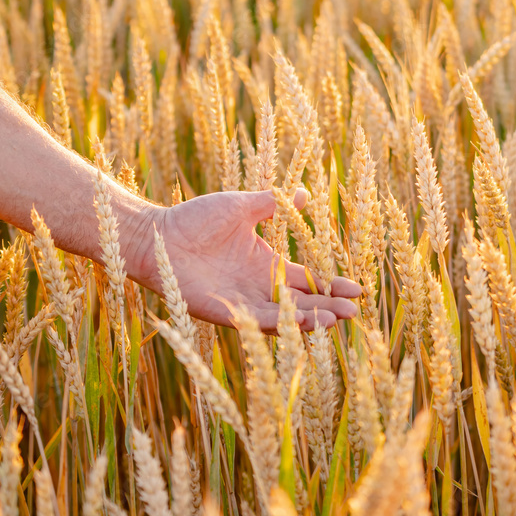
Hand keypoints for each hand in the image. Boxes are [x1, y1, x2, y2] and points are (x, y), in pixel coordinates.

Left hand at [143, 189, 360, 331]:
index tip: (358, 289)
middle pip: (302, 303)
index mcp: (265, 264)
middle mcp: (257, 287)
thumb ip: (272, 204)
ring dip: (309, 320)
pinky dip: (278, 322)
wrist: (157, 235)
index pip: (307, 280)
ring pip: (283, 317)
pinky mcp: (223, 312)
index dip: (331, 285)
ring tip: (334, 319)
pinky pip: (255, 321)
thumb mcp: (241, 207)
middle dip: (329, 308)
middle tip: (354, 312)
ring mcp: (241, 302)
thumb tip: (304, 194)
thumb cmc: (194, 219)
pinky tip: (299, 320)